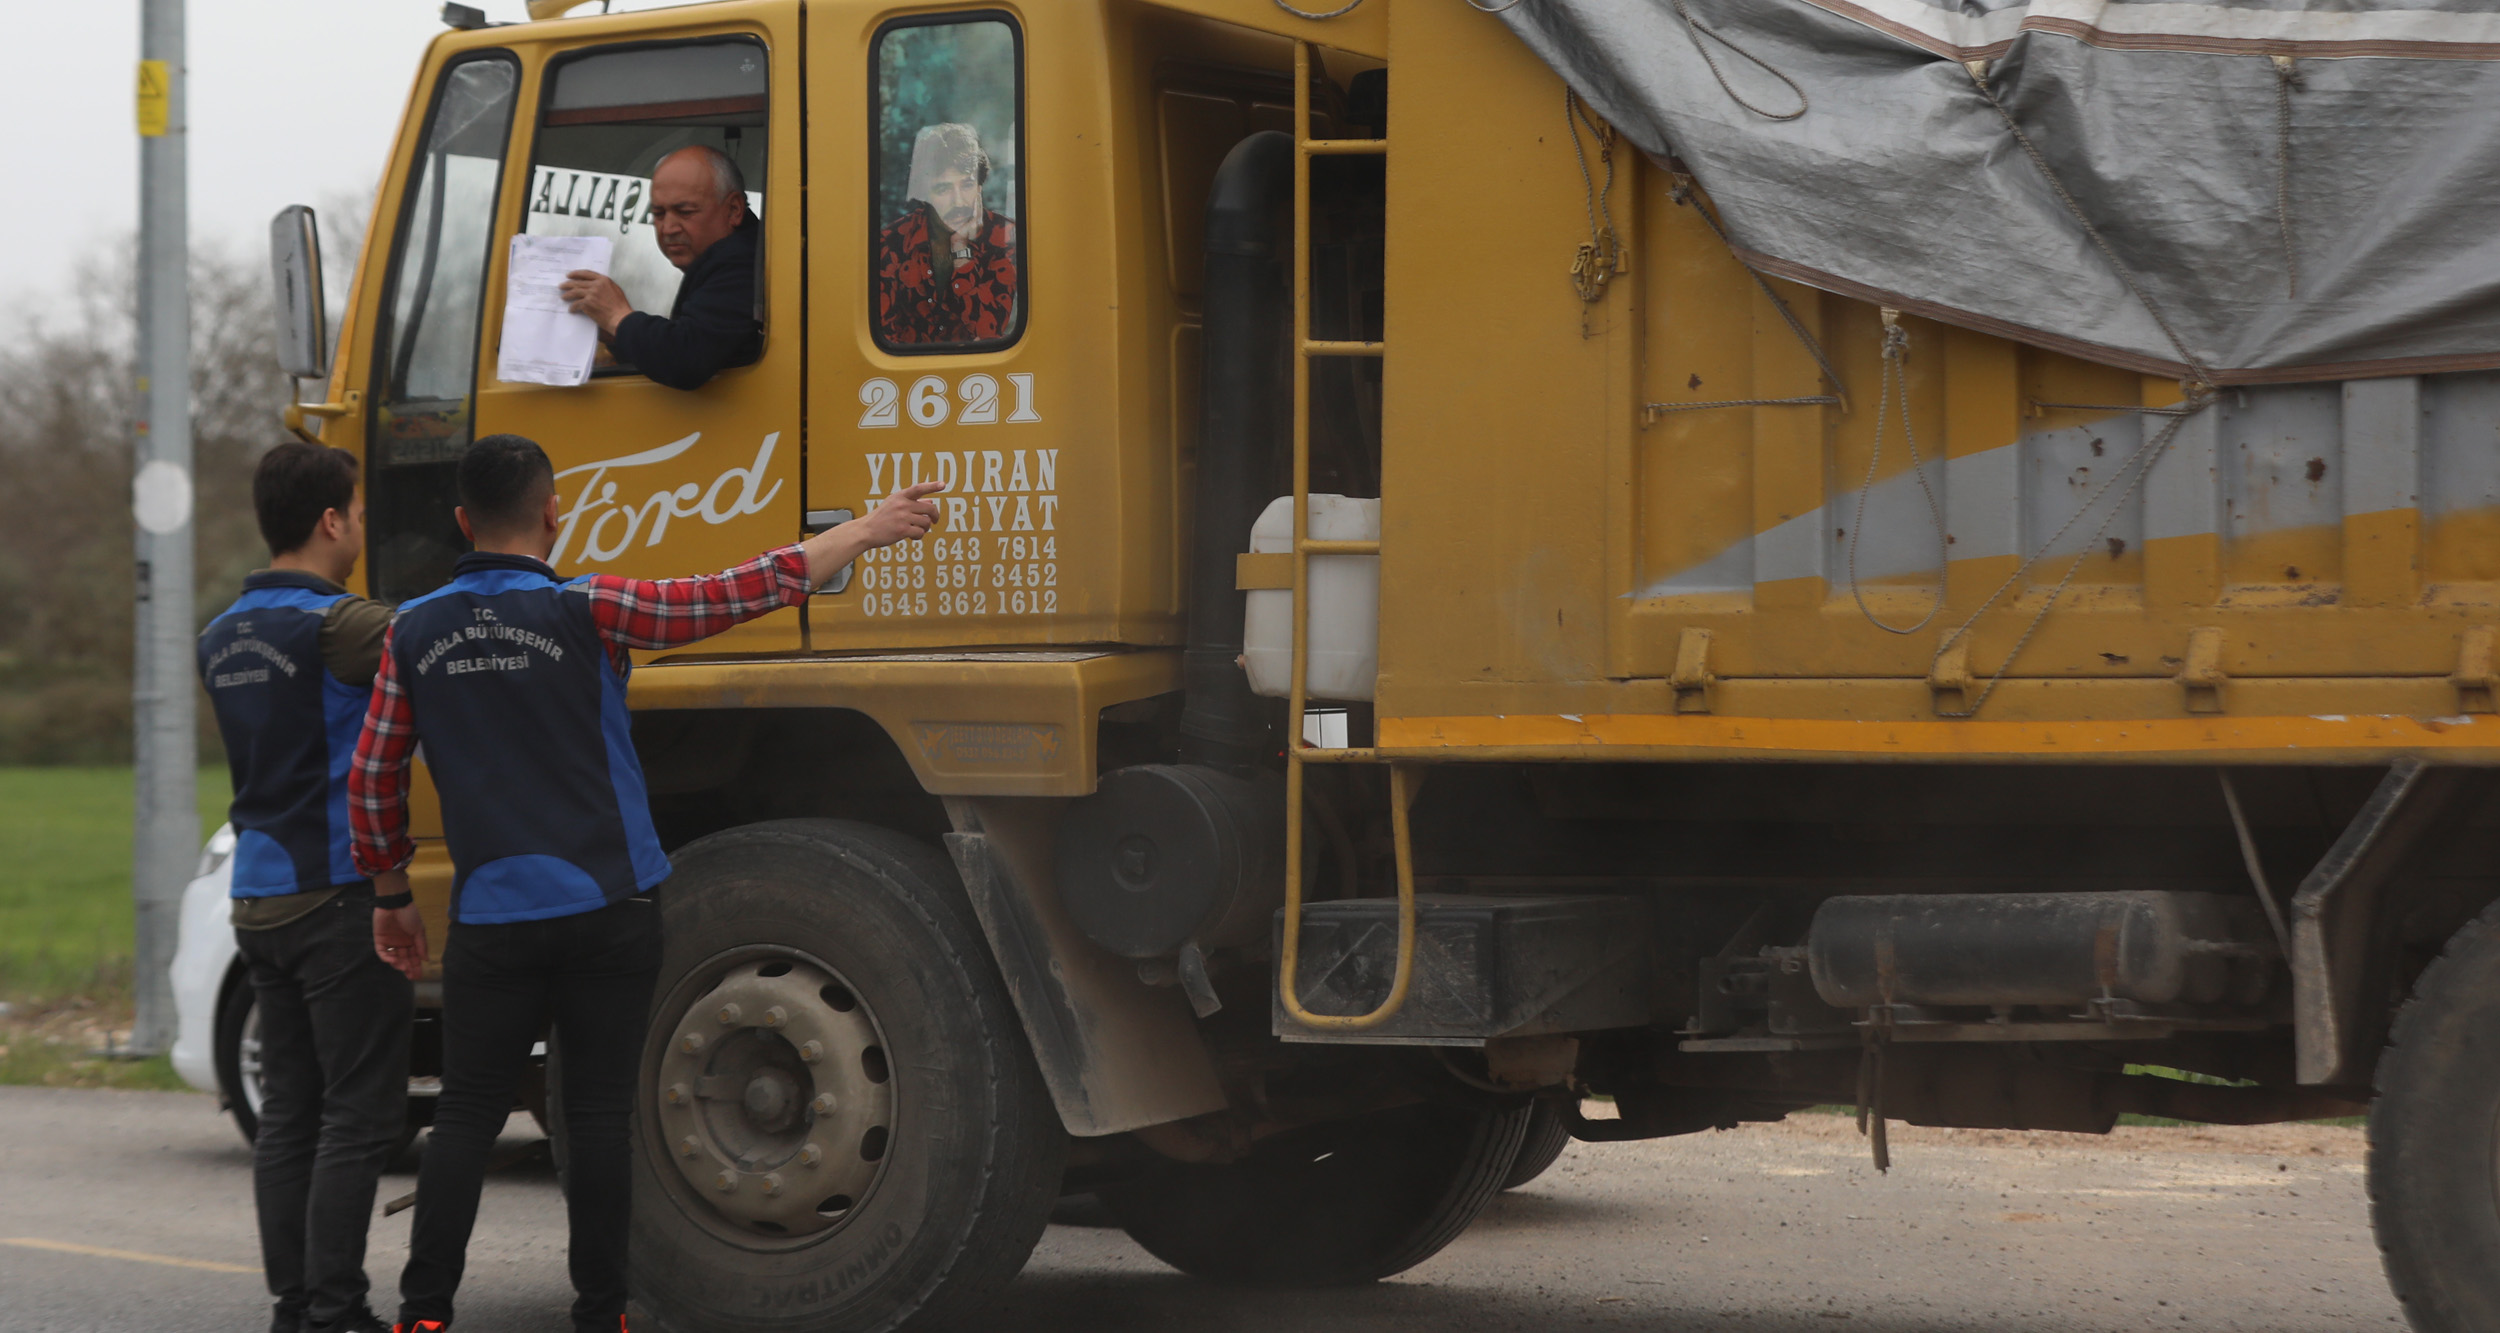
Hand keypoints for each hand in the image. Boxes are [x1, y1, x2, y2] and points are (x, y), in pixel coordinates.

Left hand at [374, 887, 427, 981]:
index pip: (413, 957)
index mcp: (411, 941)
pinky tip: (392, 960)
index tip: (418, 976)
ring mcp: (390, 942)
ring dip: (398, 963)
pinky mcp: (379, 940)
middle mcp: (401, 943)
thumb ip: (421, 946)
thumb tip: (425, 959)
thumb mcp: (419, 931)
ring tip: (403, 966)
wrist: (395, 904)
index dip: (416, 966)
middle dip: (407, 968)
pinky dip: (386, 957)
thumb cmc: (409, 915)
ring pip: (393, 958)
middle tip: (410, 975)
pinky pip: (382, 952)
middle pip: (404, 959)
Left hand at [557, 270, 631, 335]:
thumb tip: (596, 285)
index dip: (576, 274)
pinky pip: (576, 304)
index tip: (569, 275)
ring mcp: (591, 294)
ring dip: (567, 295)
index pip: (586, 273)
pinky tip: (571, 310)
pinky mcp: (587, 304)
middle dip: (568, 284)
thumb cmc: (621, 307)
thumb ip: (605, 285)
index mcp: (603, 280)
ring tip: (563, 297)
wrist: (621, 318)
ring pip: (574, 292)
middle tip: (562, 286)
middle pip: (578, 282)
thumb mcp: (616, 290)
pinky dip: (572, 307)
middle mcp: (596, 285)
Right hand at [802, 481, 943, 585]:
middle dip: (935, 515)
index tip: (943, 484)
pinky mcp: (902, 530)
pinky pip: (921, 533)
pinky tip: (912, 536)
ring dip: (925, 528)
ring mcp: (902, 517)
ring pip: (926, 522)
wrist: (865, 531)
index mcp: (899, 496)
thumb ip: (912, 502)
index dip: (932, 486)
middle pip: (930, 508)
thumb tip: (931, 501)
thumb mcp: (894, 505)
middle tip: (934, 521)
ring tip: (917, 530)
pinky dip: (919, 536)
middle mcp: (902, 505)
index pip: (919, 488)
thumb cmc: (881, 518)